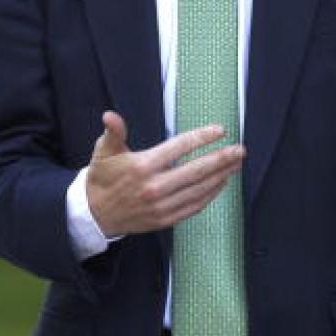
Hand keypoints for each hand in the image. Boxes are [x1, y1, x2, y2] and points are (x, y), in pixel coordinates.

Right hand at [86, 111, 245, 237]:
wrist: (95, 214)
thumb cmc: (102, 178)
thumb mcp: (103, 152)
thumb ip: (113, 132)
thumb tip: (110, 116)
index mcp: (142, 166)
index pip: (179, 147)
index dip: (202, 137)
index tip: (220, 130)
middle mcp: (154, 187)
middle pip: (196, 170)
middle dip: (221, 159)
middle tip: (240, 150)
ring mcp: (161, 205)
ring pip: (199, 189)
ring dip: (221, 176)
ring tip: (236, 164)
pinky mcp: (164, 219)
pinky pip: (194, 206)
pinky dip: (210, 195)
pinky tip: (221, 183)